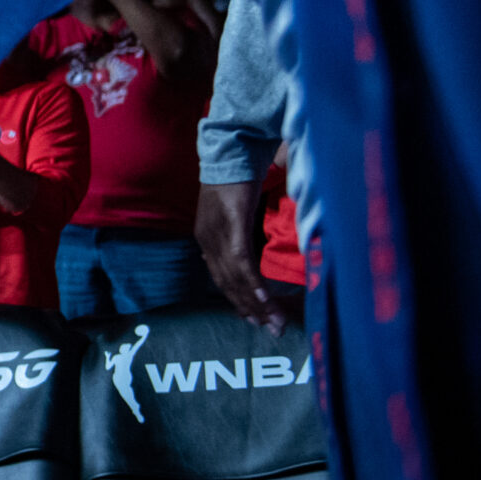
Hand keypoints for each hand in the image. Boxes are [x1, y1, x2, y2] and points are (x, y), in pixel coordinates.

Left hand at [196, 178, 284, 332]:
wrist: (231, 149)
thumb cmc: (237, 180)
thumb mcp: (233, 213)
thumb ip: (236, 236)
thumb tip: (246, 256)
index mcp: (206, 239)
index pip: (221, 279)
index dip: (238, 301)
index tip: (254, 320)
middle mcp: (207, 240)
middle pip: (227, 284)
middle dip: (250, 309)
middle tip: (271, 330)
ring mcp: (217, 233)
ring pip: (235, 277)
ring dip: (256, 302)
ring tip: (274, 321)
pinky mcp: (231, 224)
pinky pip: (242, 260)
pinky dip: (253, 281)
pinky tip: (265, 298)